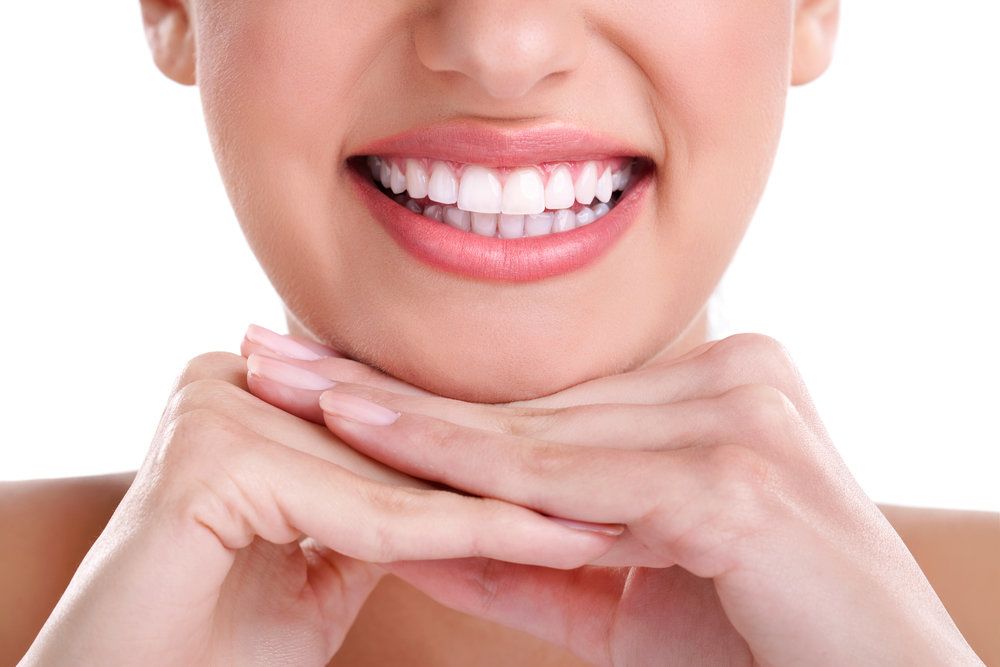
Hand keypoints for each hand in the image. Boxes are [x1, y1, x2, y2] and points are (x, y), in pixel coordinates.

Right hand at [21, 350, 616, 665]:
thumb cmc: (212, 645)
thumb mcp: (319, 558)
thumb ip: (378, 504)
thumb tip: (467, 487)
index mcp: (254, 390)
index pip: (406, 424)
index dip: (509, 455)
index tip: (601, 473)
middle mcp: (232, 380)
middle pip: (415, 439)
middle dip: (532, 473)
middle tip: (636, 485)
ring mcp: (216, 407)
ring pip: (405, 472)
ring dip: (524, 503)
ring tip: (628, 515)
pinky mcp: (210, 458)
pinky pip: (371, 511)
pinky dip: (470, 535)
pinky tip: (563, 539)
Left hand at [244, 328, 981, 664]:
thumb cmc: (760, 639)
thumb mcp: (630, 591)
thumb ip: (538, 555)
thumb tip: (425, 536)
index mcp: (719, 384)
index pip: (549, 400)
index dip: (439, 393)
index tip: (339, 374)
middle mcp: (732, 375)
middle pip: (528, 400)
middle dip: (395, 390)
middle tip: (280, 357)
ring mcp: (738, 415)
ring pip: (535, 431)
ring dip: (406, 422)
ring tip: (298, 393)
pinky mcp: (733, 473)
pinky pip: (567, 478)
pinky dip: (466, 470)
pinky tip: (374, 441)